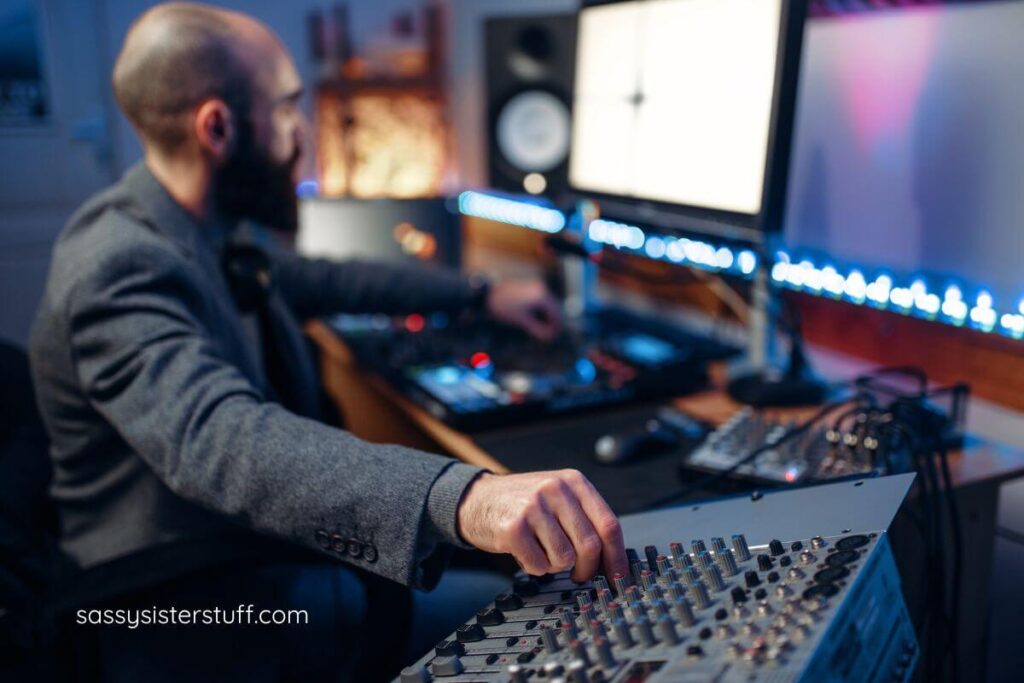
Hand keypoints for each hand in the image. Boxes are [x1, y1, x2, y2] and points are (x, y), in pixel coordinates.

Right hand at [456, 469, 627, 581]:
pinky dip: (534, 567)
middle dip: (587, 569)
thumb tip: (614, 559)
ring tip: (541, 550)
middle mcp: (555, 490)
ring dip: (555, 565)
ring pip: (564, 558)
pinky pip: (539, 565)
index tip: (620, 577)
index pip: (608, 525)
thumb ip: (586, 517)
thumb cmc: (523, 502)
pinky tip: (524, 551)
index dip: (617, 557)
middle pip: (590, 546)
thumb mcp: (558, 495)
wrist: (477, 498)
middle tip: (578, 575)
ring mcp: (533, 507)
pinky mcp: (513, 528)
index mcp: (573, 482)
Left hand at [486, 279, 561, 340]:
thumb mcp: (522, 321)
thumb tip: (548, 337)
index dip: (556, 327)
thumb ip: (537, 329)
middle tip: (550, 334)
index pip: (556, 314)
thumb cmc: (504, 308)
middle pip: (554, 308)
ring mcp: (536, 286)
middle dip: (553, 321)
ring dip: (547, 316)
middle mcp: (541, 289)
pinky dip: (541, 310)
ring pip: (548, 304)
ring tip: (543, 328)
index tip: (553, 337)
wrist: (488, 294)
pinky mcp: (530, 287)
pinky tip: (536, 319)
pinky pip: (541, 299)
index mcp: (541, 297)